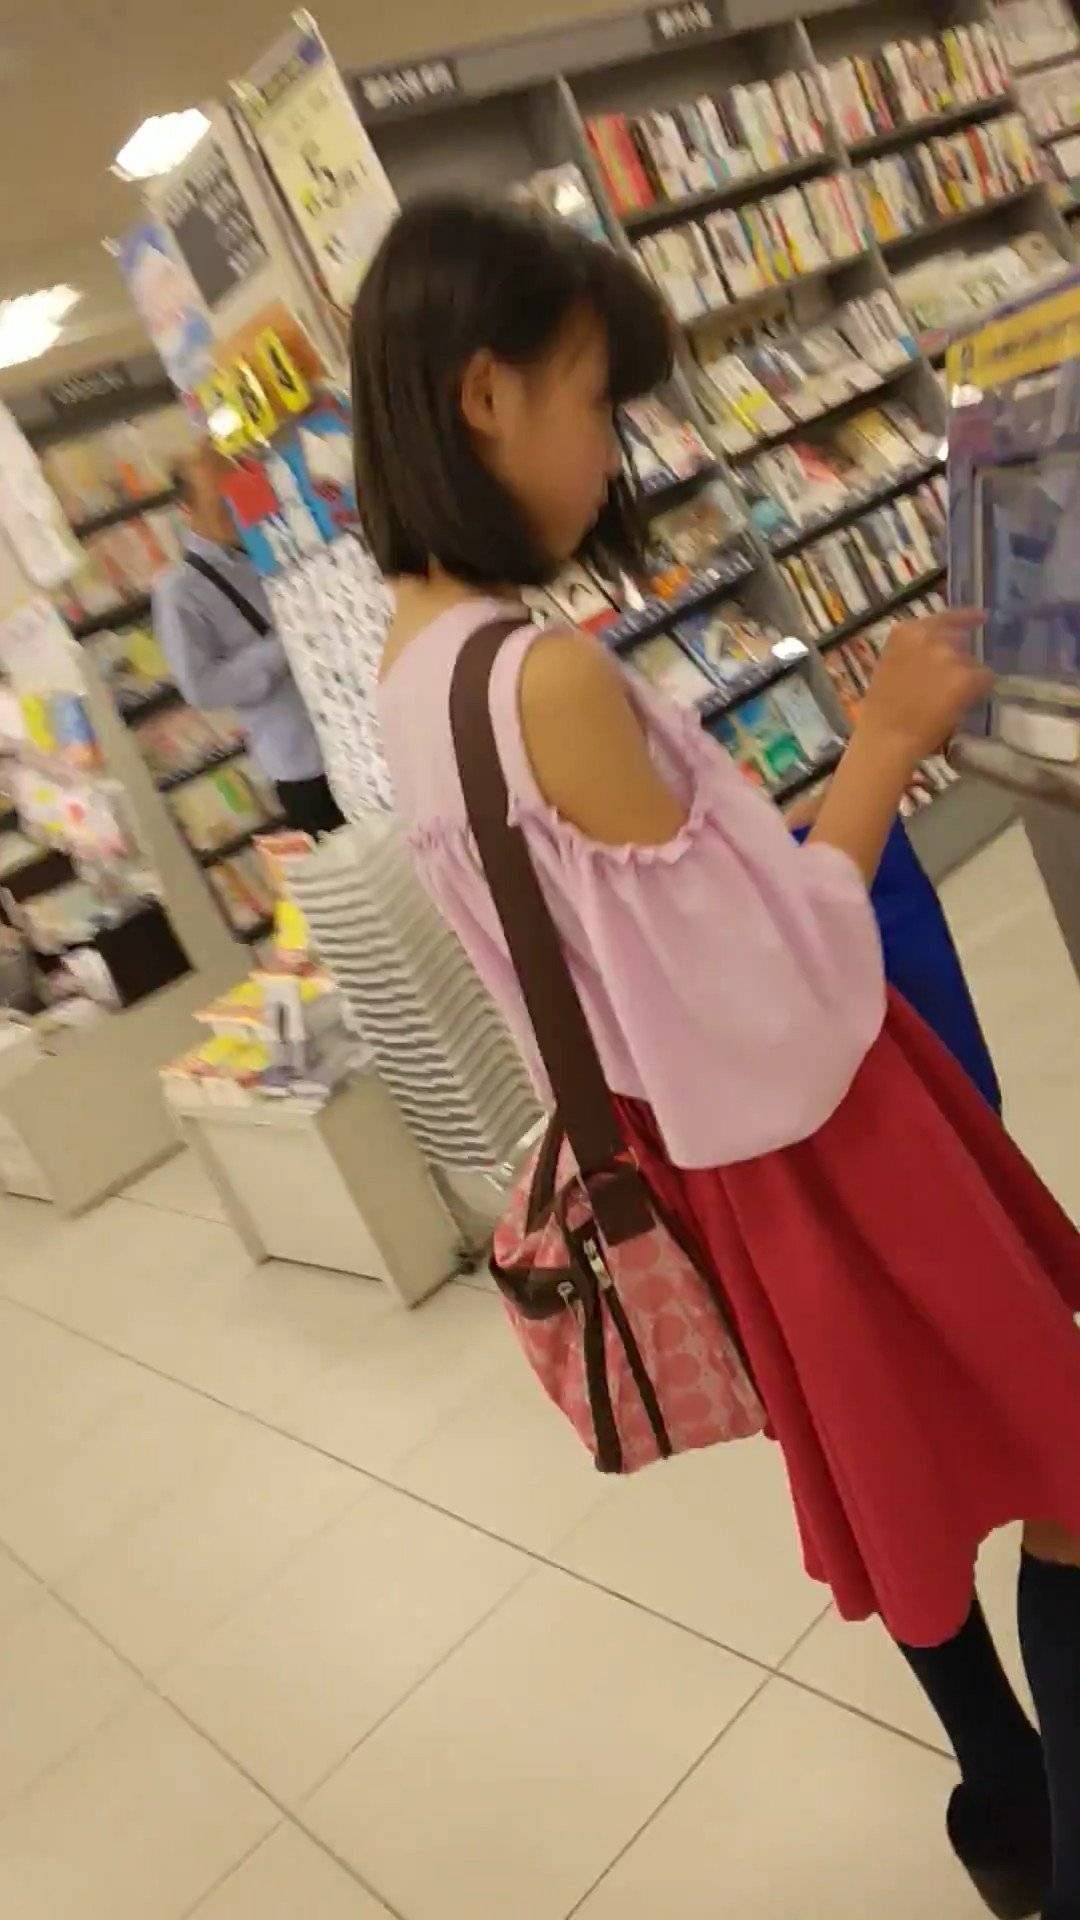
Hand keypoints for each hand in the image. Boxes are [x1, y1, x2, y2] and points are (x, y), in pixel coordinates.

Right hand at [858, 610, 992, 763]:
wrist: (886, 738)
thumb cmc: (882, 710)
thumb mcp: (891, 665)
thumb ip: (914, 650)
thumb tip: (942, 651)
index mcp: (906, 632)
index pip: (945, 617)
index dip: (966, 618)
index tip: (982, 617)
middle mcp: (930, 637)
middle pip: (960, 641)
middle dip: (958, 659)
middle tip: (946, 684)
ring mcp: (949, 656)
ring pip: (972, 663)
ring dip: (966, 677)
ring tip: (947, 701)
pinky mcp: (965, 677)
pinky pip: (985, 679)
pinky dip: (978, 692)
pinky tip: (959, 706)